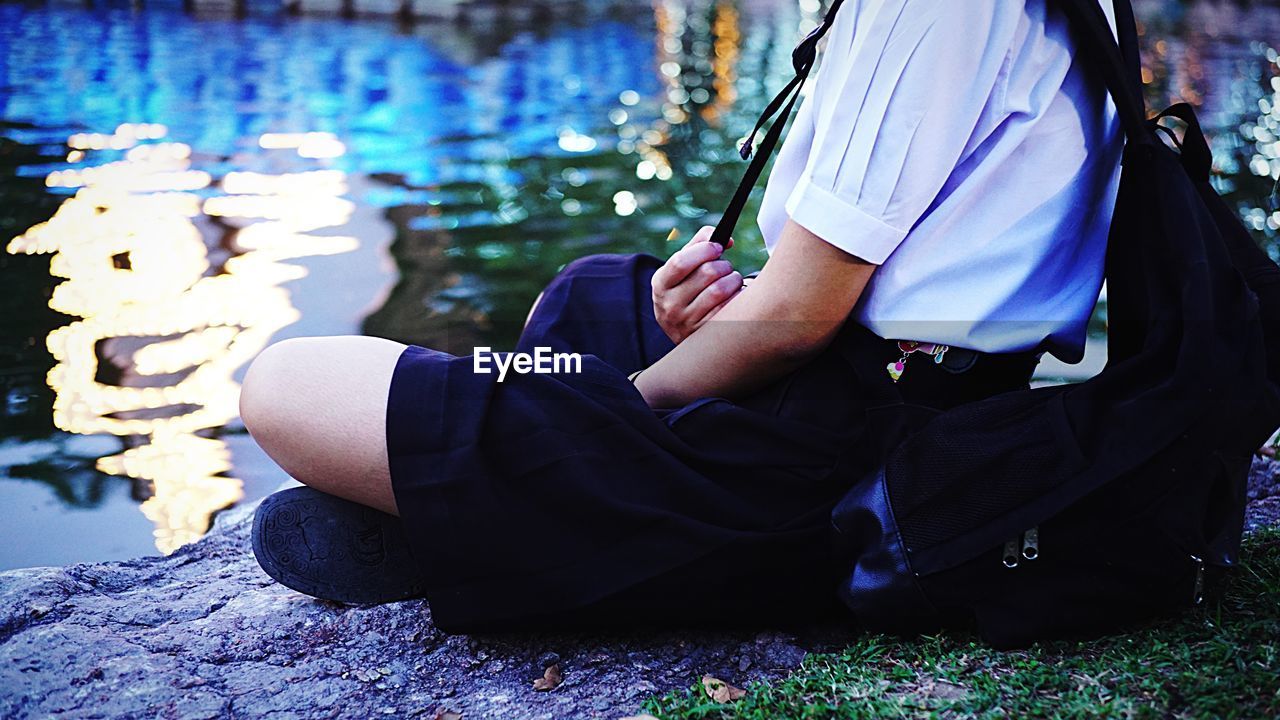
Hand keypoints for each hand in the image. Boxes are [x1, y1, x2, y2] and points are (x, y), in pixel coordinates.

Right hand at [651, 225, 742, 343]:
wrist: (679, 329)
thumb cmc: (684, 289)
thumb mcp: (680, 269)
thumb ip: (697, 245)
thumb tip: (726, 240)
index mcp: (660, 284)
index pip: (680, 262)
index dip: (704, 250)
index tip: (718, 247)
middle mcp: (670, 305)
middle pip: (706, 273)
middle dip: (723, 264)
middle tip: (726, 266)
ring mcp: (686, 321)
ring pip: (720, 290)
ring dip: (733, 279)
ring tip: (732, 279)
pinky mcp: (704, 332)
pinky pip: (728, 307)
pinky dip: (736, 295)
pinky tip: (734, 293)